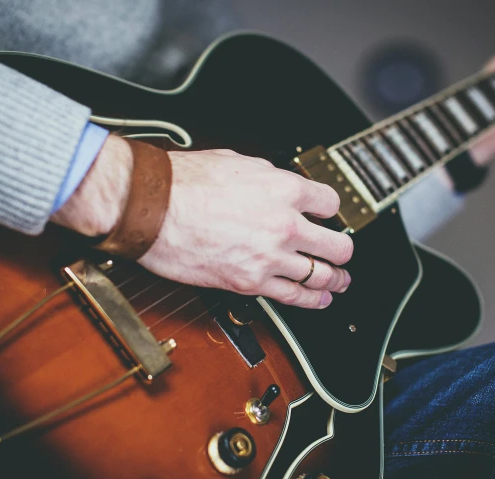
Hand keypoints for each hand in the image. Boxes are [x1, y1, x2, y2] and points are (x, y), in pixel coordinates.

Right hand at [53, 141, 352, 308]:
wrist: (151, 209)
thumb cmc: (183, 183)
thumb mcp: (237, 162)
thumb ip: (268, 178)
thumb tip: (279, 184)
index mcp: (284, 189)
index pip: (331, 203)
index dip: (331, 210)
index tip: (328, 216)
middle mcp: (285, 225)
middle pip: (338, 245)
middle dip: (343, 250)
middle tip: (342, 252)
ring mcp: (270, 257)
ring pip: (323, 275)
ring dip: (335, 280)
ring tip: (339, 281)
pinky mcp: (251, 283)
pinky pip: (296, 297)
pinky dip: (313, 300)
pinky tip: (320, 299)